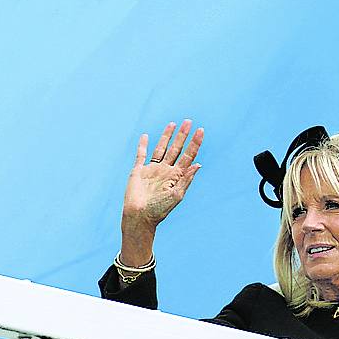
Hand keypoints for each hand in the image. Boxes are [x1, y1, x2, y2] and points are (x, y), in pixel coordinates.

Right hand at [119, 120, 203, 264]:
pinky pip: (141, 155)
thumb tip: (198, 164)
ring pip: (161, 148)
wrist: (139, 216)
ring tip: (173, 124)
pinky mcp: (138, 171)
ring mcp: (152, 170)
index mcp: (177, 176)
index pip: (188, 156)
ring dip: (167, 136)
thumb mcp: (176, 195)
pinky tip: (146, 136)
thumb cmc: (159, 210)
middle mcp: (166, 171)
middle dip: (182, 135)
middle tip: (189, 121)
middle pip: (176, 149)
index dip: (195, 143)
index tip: (200, 131)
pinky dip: (143, 145)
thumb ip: (186, 180)